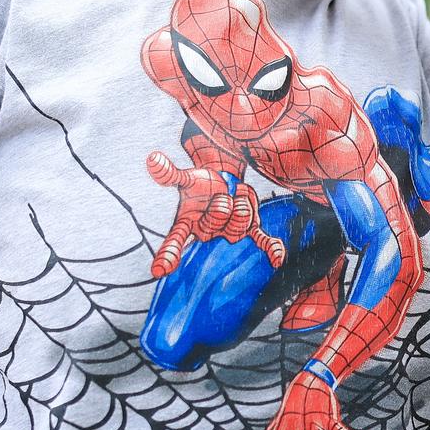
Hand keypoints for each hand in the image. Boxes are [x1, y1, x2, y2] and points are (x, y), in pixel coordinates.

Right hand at [145, 155, 286, 275]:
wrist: (221, 180)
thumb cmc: (199, 184)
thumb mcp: (186, 178)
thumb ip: (169, 173)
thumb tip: (152, 159)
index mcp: (187, 225)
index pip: (174, 242)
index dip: (168, 255)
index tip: (159, 270)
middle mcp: (207, 234)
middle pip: (218, 224)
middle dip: (221, 205)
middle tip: (220, 196)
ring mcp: (229, 233)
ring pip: (240, 227)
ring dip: (242, 205)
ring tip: (235, 196)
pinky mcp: (249, 229)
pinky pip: (261, 240)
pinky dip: (270, 248)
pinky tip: (277, 259)